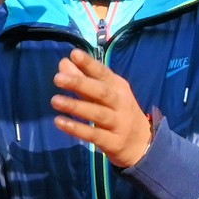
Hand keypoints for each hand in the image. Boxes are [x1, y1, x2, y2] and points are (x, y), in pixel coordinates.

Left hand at [51, 51, 152, 167]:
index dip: (89, 64)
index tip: (74, 54)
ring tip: (55, 100)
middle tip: (58, 78)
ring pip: (97, 113)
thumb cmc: (119, 113)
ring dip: (75, 106)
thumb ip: (84, 79)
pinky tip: (60, 122)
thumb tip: (64, 63)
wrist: (143, 144)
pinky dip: (76, 128)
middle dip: (80, 83)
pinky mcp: (113, 142)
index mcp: (119, 87)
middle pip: (101, 92)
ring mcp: (118, 123)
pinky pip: (93, 134)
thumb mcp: (106, 94)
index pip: (104, 73)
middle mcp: (121, 103)